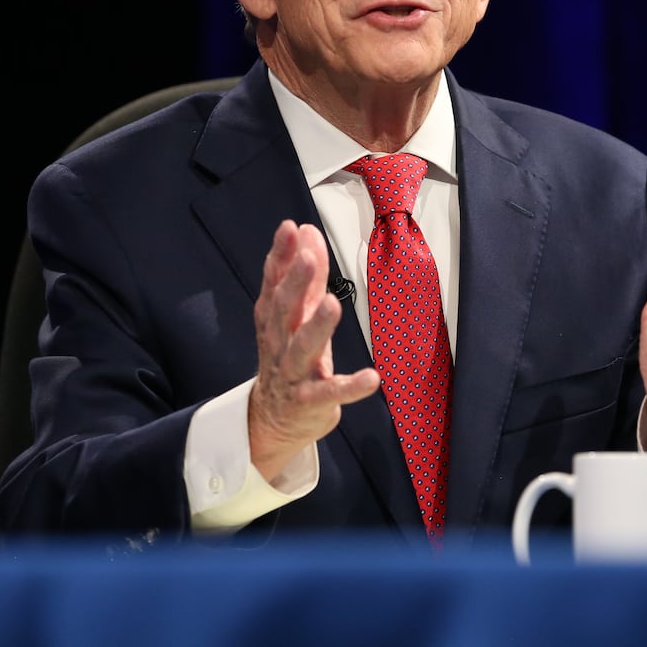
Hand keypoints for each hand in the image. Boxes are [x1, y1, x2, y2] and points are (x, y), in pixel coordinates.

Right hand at [248, 220, 379, 480]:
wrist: (274, 419)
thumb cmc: (289, 357)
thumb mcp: (296, 315)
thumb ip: (305, 275)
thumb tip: (307, 229)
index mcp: (273, 320)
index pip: (273, 283)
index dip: (280, 256)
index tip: (290, 228)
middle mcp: (278, 343)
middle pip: (284, 311)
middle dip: (295, 283)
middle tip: (307, 257)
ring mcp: (292, 374)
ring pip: (302, 349)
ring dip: (317, 327)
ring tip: (333, 304)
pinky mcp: (310, 402)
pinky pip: (330, 394)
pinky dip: (350, 387)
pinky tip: (373, 378)